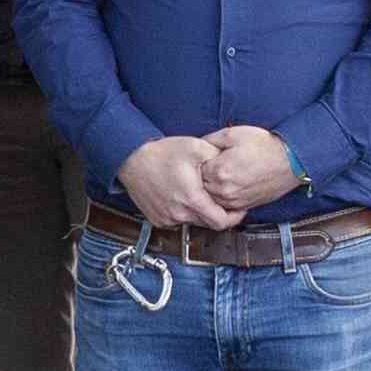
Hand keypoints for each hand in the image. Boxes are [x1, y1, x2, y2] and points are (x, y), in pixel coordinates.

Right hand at [117, 135, 237, 231]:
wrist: (132, 158)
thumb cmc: (161, 153)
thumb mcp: (196, 147)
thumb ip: (218, 158)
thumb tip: (233, 165)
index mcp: (191, 198)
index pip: (221, 222)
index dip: (234, 217)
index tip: (238, 209)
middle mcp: (178, 213)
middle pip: (208, 223)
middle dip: (218, 212)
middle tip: (220, 198)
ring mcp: (166, 218)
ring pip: (193, 222)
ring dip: (199, 211)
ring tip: (197, 192)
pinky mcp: (158, 219)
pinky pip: (178, 220)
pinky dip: (184, 212)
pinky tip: (181, 196)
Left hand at [197, 126, 301, 216]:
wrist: (290, 161)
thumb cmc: (265, 146)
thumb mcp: (233, 134)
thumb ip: (210, 141)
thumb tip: (197, 147)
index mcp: (219, 171)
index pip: (195, 170)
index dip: (200, 162)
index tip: (205, 157)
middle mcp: (224, 190)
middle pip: (200, 187)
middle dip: (203, 177)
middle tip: (213, 166)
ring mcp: (234, 201)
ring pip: (211, 199)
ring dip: (212, 188)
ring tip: (222, 175)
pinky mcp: (243, 207)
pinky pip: (224, 206)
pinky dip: (223, 197)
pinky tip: (230, 185)